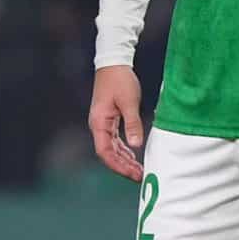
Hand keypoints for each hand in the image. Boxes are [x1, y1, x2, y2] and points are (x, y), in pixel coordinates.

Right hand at [89, 64, 145, 181]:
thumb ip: (132, 124)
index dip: (118, 166)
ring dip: (124, 160)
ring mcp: (102, 123)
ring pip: (111, 149)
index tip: (133, 174)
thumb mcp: (129, 102)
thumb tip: (136, 145)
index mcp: (99, 122)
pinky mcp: (109, 120)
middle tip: (140, 176)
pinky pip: (114, 141)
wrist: (113, 63)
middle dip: (123, 167)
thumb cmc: (120, 80)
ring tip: (139, 170)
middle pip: (108, 154)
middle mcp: (98, 126)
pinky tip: (133, 156)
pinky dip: (124, 150)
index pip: (105, 152)